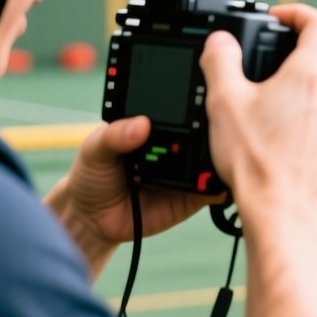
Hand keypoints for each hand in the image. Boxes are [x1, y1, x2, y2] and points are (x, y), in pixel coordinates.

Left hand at [47, 116, 219, 278]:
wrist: (92, 218)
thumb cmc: (92, 175)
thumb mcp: (94, 148)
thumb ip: (114, 135)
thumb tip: (141, 124)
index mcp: (156, 126)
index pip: (182, 110)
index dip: (195, 103)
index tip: (206, 98)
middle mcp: (177, 146)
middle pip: (205, 134)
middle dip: (216, 130)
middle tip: (219, 129)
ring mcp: (188, 172)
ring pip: (214, 161)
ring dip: (221, 158)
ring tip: (223, 154)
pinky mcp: (193, 198)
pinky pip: (214, 191)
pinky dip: (221, 187)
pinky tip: (221, 181)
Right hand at [200, 5, 316, 213]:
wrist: (280, 209)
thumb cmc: (255, 160)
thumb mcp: (223, 101)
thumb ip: (220, 60)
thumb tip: (220, 41)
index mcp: (308, 74)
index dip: (298, 12)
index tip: (280, 18)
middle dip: (295, 56)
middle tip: (266, 69)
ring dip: (302, 90)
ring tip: (270, 108)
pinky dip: (309, 119)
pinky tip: (283, 135)